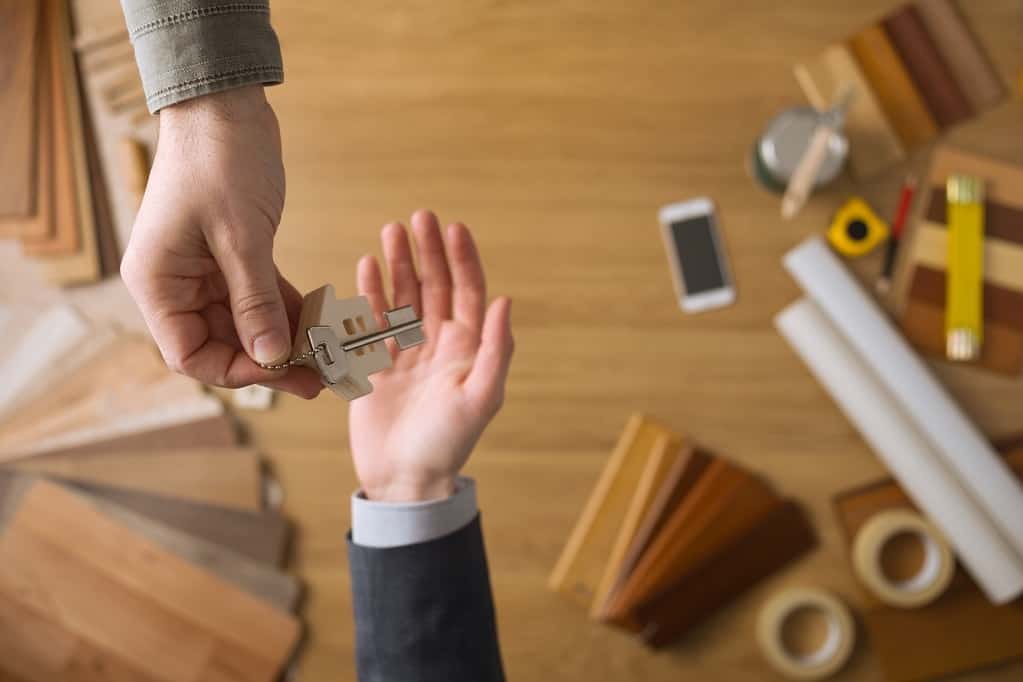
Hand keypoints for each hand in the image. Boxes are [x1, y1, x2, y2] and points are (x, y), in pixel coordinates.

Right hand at [120, 86, 320, 397]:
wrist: (225, 104)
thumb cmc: (219, 160)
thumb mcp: (241, 236)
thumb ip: (254, 300)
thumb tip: (271, 356)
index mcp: (158, 283)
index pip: (189, 355)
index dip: (235, 370)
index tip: (282, 368)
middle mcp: (175, 283)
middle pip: (221, 344)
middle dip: (269, 360)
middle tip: (319, 377)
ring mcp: (203, 271)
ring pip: (244, 324)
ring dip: (283, 339)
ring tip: (328, 358)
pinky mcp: (231, 256)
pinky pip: (259, 296)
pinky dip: (287, 310)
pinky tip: (322, 323)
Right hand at [349, 211, 513, 501]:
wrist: (403, 480)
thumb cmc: (448, 444)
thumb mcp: (481, 398)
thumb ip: (496, 350)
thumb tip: (506, 301)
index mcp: (469, 349)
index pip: (469, 292)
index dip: (463, 259)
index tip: (454, 227)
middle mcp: (439, 344)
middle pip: (435, 286)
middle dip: (428, 252)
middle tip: (419, 217)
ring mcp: (407, 352)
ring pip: (403, 297)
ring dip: (399, 265)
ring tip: (390, 231)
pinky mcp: (376, 364)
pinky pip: (373, 320)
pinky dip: (371, 294)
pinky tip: (367, 266)